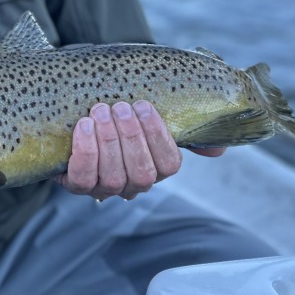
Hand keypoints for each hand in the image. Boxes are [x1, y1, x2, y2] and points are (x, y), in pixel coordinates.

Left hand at [57, 100, 185, 200]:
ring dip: (108, 141)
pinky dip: (85, 151)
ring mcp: (104, 188)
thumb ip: (184, 128)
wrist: (76, 114)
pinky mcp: (76, 185)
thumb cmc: (120, 113)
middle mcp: (132, 184)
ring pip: (113, 177)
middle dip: (132, 138)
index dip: (157, 136)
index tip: (143, 106)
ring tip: (101, 111)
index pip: (169, 164)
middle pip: (142, 174)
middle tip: (120, 107)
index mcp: (156, 167)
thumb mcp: (149, 115)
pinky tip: (84, 126)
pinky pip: (82, 178)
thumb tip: (218, 149)